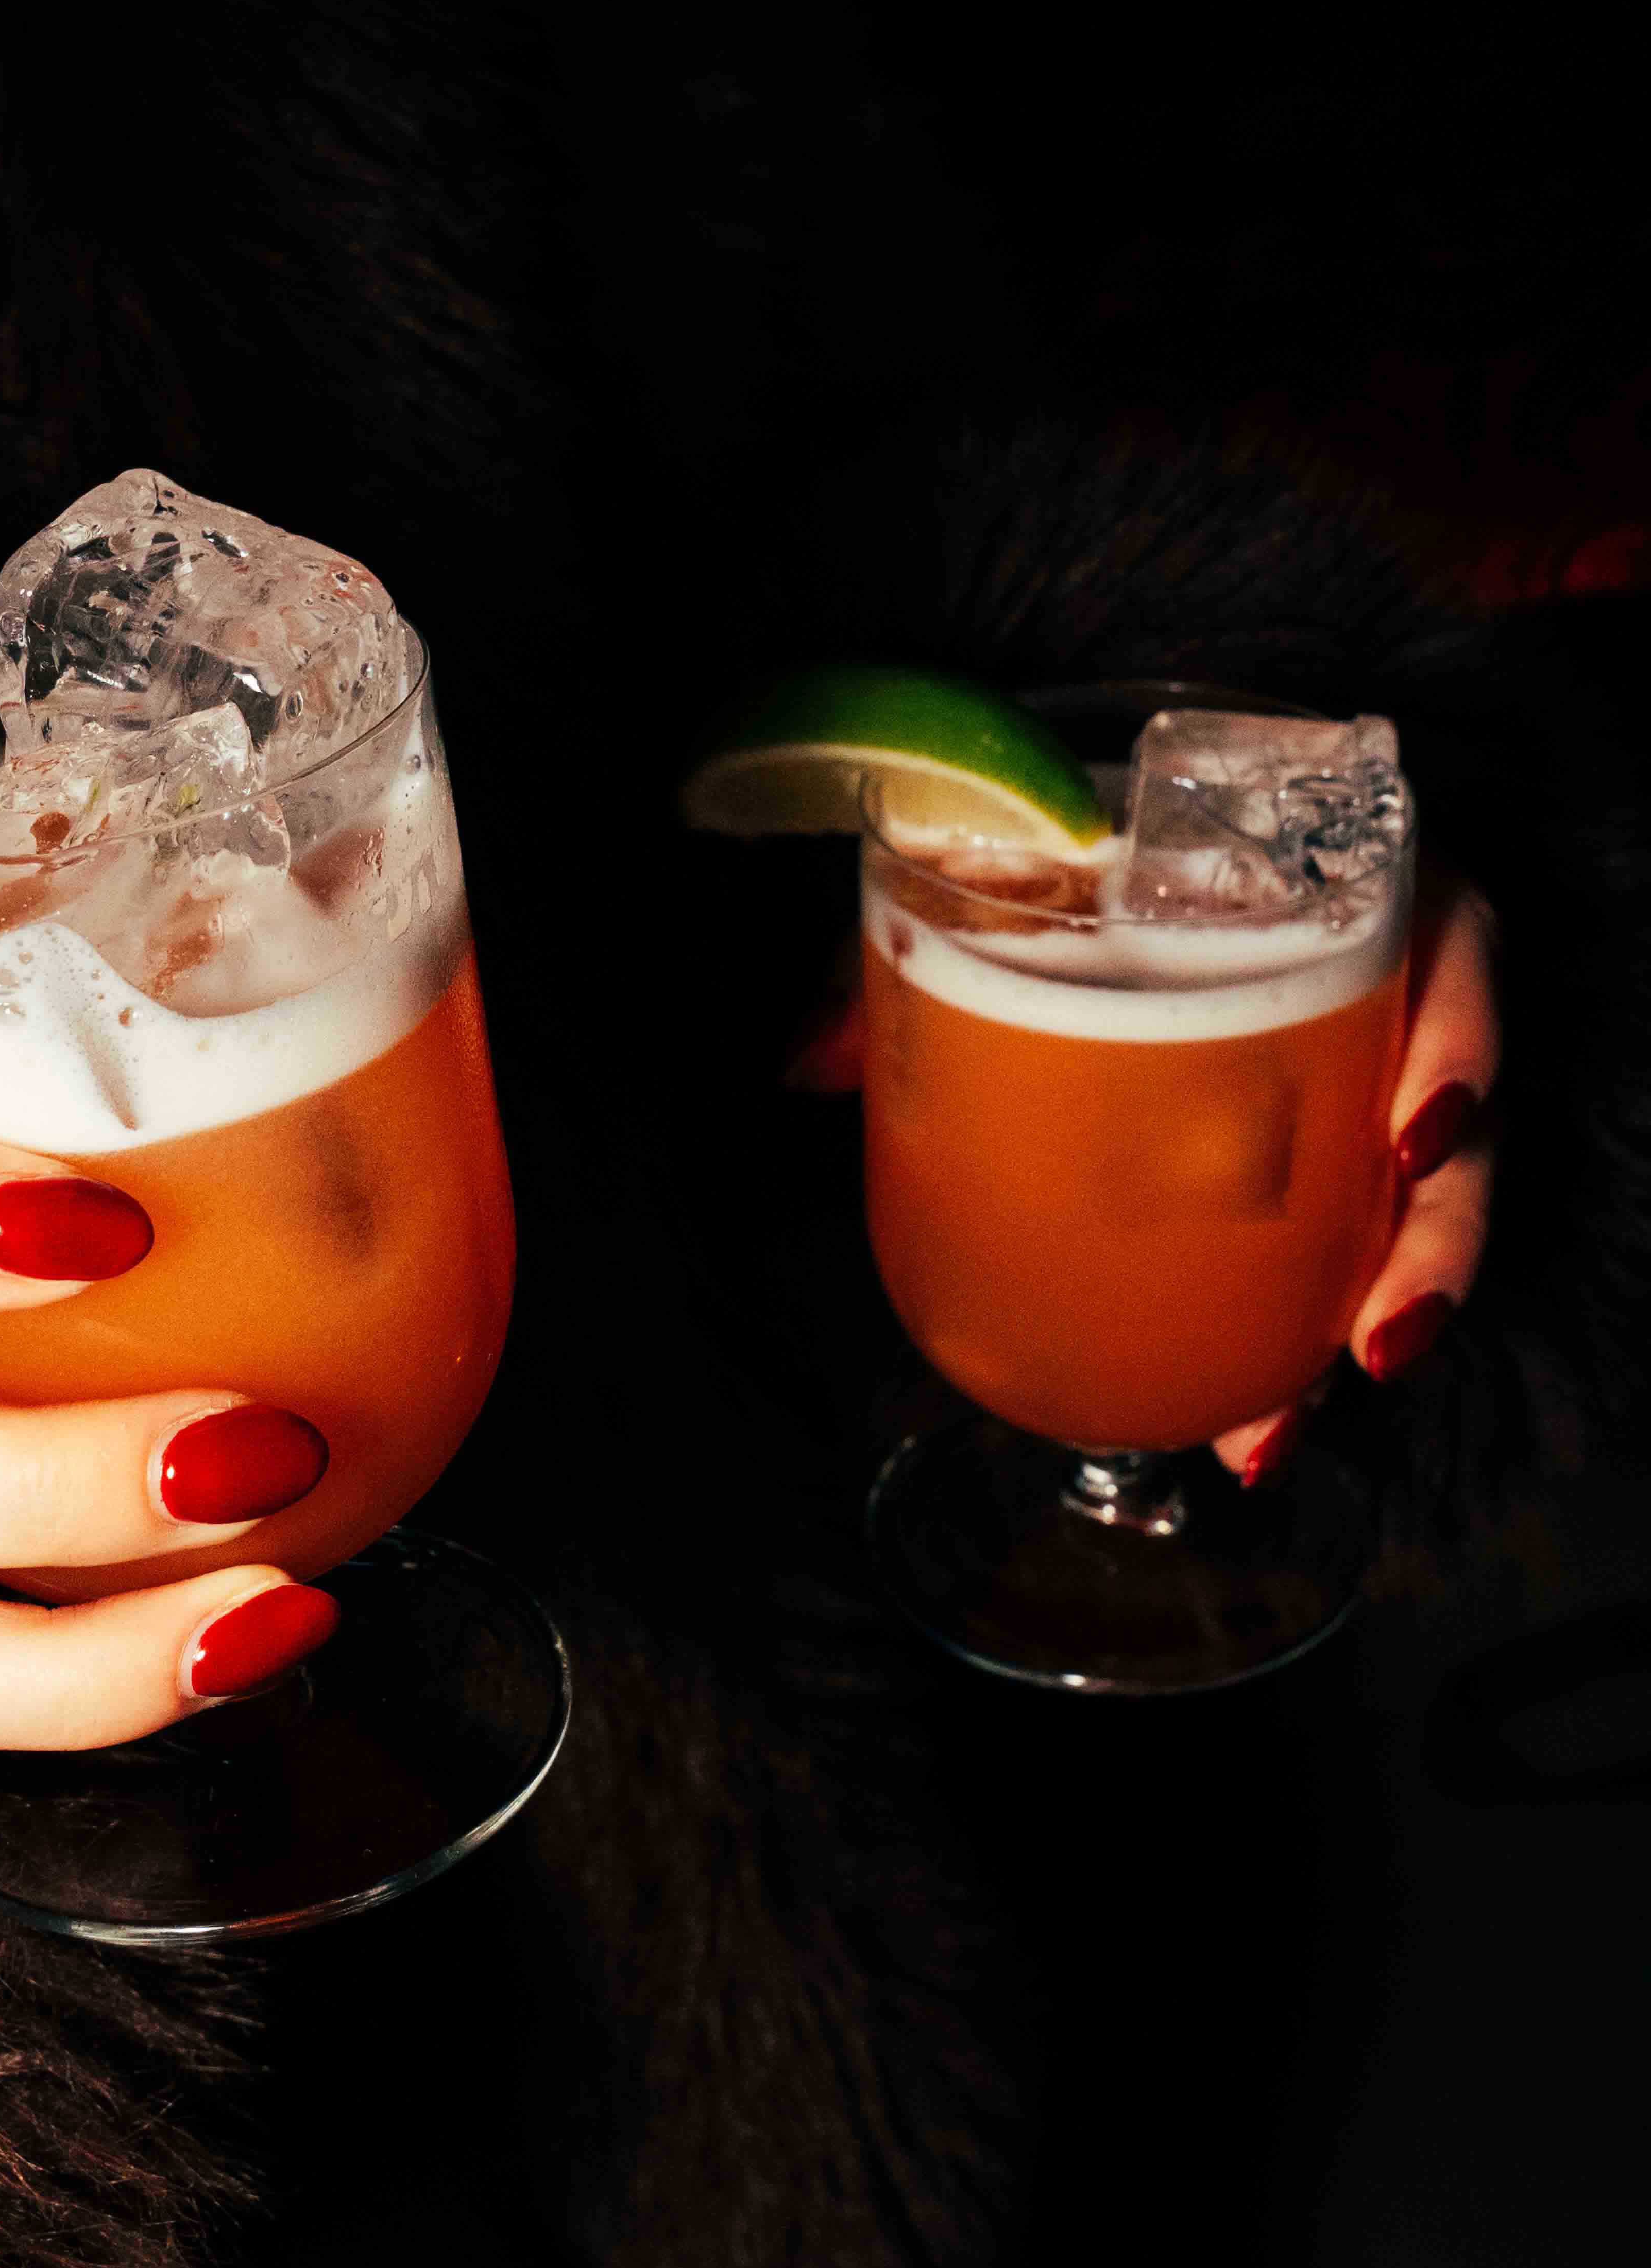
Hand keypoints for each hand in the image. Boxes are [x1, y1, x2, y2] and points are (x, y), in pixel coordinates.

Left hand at [784, 871, 1500, 1478]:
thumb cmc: (1039, 849)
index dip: (1459, 1036)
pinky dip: (1286, 1344)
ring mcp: (1345, 1080)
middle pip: (1446, 1113)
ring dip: (1357, 1330)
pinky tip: (1241, 1426)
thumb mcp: (972, 876)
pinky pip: (1334, 1253)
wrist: (1047, 833)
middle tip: (1373, 1341)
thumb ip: (909, 948)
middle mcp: (1364, 981)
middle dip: (1429, 1244)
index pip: (1446, 938)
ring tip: (1271, 1434)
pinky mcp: (1305, 1160)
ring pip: (1407, 1209)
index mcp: (1327, 879)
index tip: (1419, 1134)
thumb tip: (809, 1061)